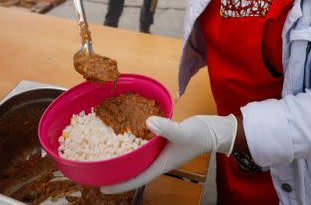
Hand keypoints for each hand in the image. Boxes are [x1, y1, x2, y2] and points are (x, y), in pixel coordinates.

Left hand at [101, 114, 236, 193]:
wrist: (213, 130)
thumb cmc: (200, 135)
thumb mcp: (183, 132)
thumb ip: (167, 128)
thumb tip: (148, 122)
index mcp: (160, 164)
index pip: (136, 179)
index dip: (119, 185)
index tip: (102, 188)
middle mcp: (157, 160)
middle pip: (134, 171)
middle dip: (117, 173)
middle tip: (98, 170)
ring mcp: (158, 152)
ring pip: (137, 159)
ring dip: (123, 159)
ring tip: (105, 155)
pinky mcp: (160, 142)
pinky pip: (143, 145)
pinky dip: (132, 142)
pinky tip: (124, 134)